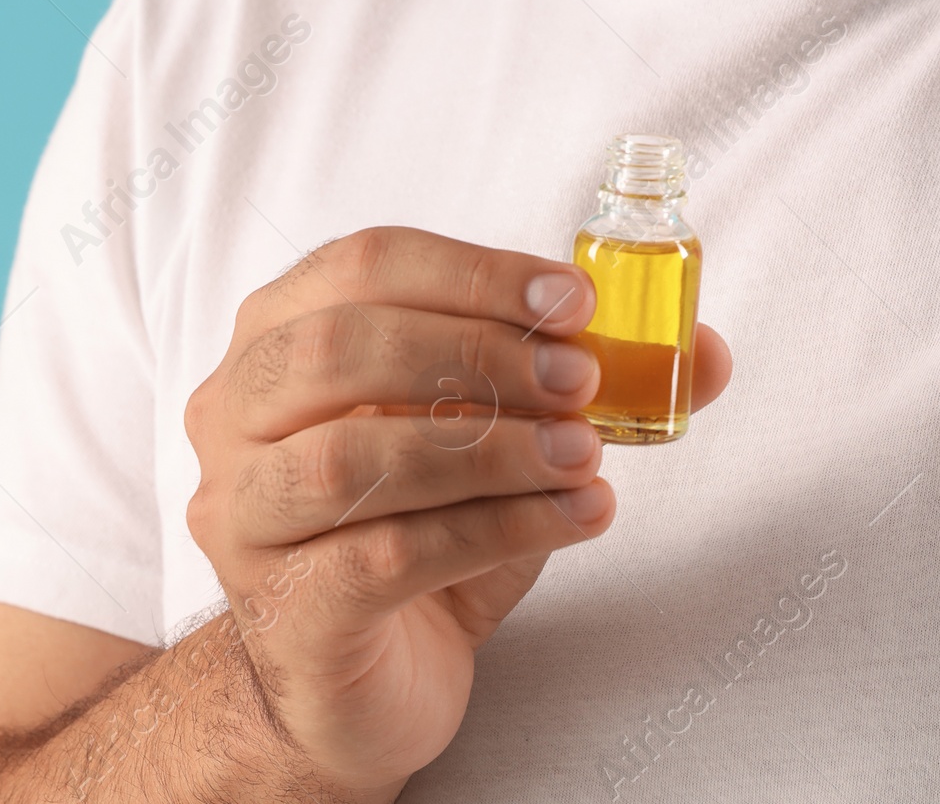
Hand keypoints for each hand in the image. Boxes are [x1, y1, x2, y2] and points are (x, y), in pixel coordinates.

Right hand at [184, 226, 730, 799]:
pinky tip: (577, 519)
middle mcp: (233, 414)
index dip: (477, 272)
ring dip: (492, 446)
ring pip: (354, 456)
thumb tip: (706, 351)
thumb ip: (587, 378)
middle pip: (341, 348)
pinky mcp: (284, 610)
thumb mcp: (501, 431)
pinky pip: (388, 554)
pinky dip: (498, 528)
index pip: (366, 264)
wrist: (363, 675)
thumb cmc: (418, 524)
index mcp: (278, 334)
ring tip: (586, 456)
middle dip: (478, 351)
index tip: (576, 301)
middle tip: (582, 380)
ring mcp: (244, 517)